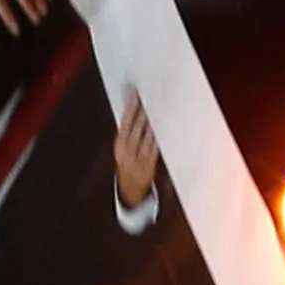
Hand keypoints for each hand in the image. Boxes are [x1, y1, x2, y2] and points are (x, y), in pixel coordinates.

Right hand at [112, 96, 160, 211]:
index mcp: (119, 145)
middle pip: (137, 126)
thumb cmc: (127, 164)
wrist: (130, 191)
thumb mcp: (122, 149)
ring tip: (160, 105)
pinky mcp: (150, 164)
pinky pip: (156, 146)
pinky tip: (165, 125)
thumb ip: (128, 132)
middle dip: (144, 110)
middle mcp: (127, 151)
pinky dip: (160, 135)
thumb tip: (134, 108)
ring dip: (154, 120)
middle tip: (151, 95)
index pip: (125, 121)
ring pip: (148, 134)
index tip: (136, 93)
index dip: (130, 106)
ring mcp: (138, 158)